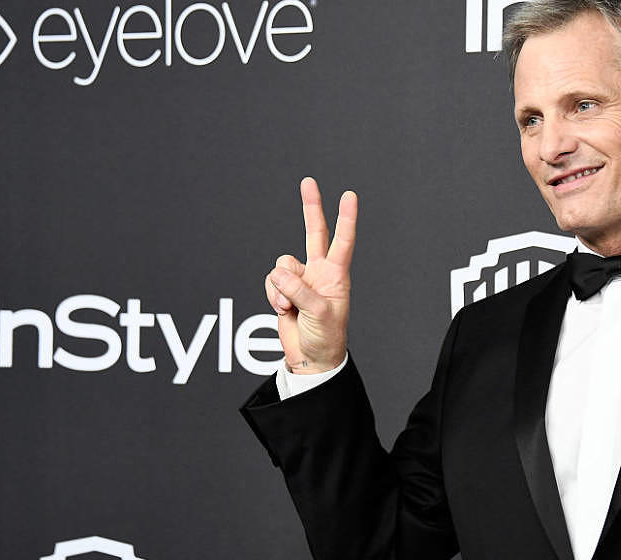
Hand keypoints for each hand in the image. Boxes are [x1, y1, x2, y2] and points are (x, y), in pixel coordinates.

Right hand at [266, 177, 356, 373]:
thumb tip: (279, 275)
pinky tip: (284, 310)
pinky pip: (271, 281)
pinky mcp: (283, 289)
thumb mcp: (319, 314)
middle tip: (309, 182)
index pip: (343, 241)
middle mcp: (319, 272)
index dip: (346, 218)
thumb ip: (300, 290)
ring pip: (281, 266)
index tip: (350, 195)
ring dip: (281, 288)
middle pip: (313, 232)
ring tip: (292, 307)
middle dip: (311, 207)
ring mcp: (300, 280)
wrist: (310, 357)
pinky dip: (273, 296)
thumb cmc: (326, 337)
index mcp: (336, 275)